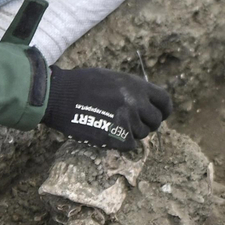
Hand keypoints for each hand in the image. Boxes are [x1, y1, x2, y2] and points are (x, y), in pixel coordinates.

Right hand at [42, 67, 172, 151]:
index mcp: (137, 86)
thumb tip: (145, 102)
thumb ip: (132, 90)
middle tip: (132, 124)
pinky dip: (121, 143)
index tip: (159, 115)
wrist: (60, 96)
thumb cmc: (82, 85)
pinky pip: (130, 145)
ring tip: (113, 124)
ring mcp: (128, 120)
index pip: (165, 101)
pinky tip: (108, 133)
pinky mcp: (117, 137)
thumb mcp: (113, 78)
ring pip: (142, 135)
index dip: (164, 111)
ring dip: (131, 133)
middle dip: (147, 124)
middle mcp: (137, 103)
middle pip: (155, 122)